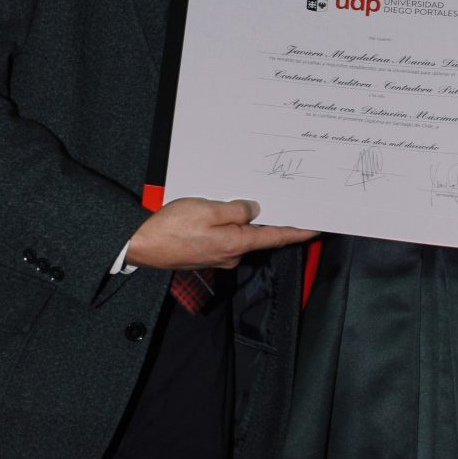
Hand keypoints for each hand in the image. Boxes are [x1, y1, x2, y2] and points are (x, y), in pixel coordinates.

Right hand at [126, 196, 316, 271]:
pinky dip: (228, 225)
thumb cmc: (171, 228)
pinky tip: (221, 213)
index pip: (277, 237)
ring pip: (239, 235)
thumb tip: (255, 209)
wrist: (140, 245)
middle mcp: (230, 255)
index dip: (299, 232)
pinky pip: (224, 237)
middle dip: (270, 220)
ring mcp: (217, 257)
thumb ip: (236, 209)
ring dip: (245, 221)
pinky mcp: (205, 254)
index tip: (317, 227)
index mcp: (236, 244)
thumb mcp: (208, 209)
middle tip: (284, 202)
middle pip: (259, 236)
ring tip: (246, 201)